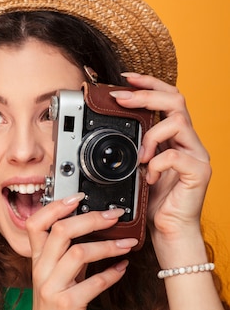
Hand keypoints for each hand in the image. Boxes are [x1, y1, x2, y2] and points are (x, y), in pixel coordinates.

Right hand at [19, 194, 135, 309]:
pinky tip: (123, 268)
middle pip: (60, 231)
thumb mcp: (54, 281)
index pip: (35, 223)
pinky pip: (94, 283)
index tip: (79, 197)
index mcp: (36, 262)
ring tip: (126, 243)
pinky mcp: (67, 306)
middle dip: (90, 218)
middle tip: (113, 215)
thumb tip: (90, 235)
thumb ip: (66, 259)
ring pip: (78, 252)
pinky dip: (113, 273)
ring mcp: (52, 288)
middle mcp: (41, 271)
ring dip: (107, 245)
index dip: (55, 206)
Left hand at [110, 73, 210, 240]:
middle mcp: (188, 141)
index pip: (168, 98)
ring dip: (151, 135)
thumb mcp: (137, 168)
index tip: (124, 79)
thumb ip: (134, 148)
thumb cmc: (153, 201)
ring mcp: (197, 155)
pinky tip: (149, 177)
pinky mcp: (198, 172)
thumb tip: (111, 128)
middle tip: (121, 98)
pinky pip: (175, 155)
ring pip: (177, 122)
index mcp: (175, 137)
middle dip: (145, 94)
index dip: (148, 84)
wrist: (168, 230)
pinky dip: (156, 163)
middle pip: (176, 100)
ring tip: (140, 156)